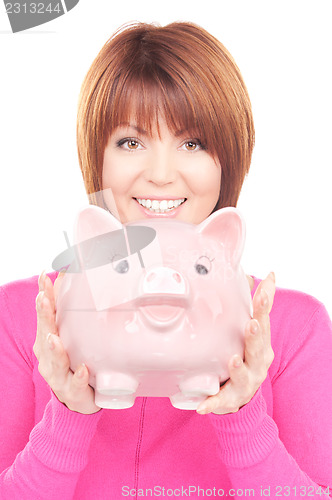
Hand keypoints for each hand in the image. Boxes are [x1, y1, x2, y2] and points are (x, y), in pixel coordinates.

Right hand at [34, 271, 99, 413]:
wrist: (77, 400)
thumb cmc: (72, 363)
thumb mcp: (69, 337)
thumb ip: (67, 314)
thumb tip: (68, 279)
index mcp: (48, 341)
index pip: (44, 315)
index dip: (43, 296)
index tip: (44, 278)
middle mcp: (48, 357)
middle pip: (45, 334)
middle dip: (44, 316)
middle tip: (43, 299)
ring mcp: (59, 376)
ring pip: (55, 361)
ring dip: (55, 348)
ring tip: (53, 337)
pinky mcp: (73, 392)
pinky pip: (76, 384)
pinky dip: (78, 377)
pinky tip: (82, 369)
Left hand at [196, 272, 275, 414]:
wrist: (242, 395)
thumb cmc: (246, 356)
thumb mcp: (254, 331)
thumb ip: (258, 305)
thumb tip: (268, 276)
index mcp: (261, 344)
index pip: (264, 322)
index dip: (264, 306)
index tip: (263, 292)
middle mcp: (257, 363)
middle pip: (258, 348)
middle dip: (255, 336)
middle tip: (251, 324)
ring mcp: (246, 382)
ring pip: (244, 375)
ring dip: (238, 368)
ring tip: (231, 360)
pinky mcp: (230, 399)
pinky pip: (221, 401)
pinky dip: (212, 403)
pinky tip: (202, 406)